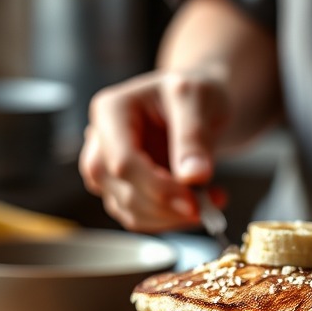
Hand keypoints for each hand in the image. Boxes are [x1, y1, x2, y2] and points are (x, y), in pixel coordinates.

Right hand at [78, 70, 229, 231]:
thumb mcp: (199, 99)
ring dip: (170, 217)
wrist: (199, 103)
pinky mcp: (122, 188)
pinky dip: (170, 218)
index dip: (157, 188)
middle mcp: (100, 141)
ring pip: (127, 210)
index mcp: (110, 110)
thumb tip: (194, 177)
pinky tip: (200, 203)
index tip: (194, 202)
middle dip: (165, 207)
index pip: (122, 162)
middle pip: (120, 190)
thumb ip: (194, 136)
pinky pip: (139, 216)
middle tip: (208, 207)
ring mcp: (108, 167)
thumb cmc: (195, 92)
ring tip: (211, 201)